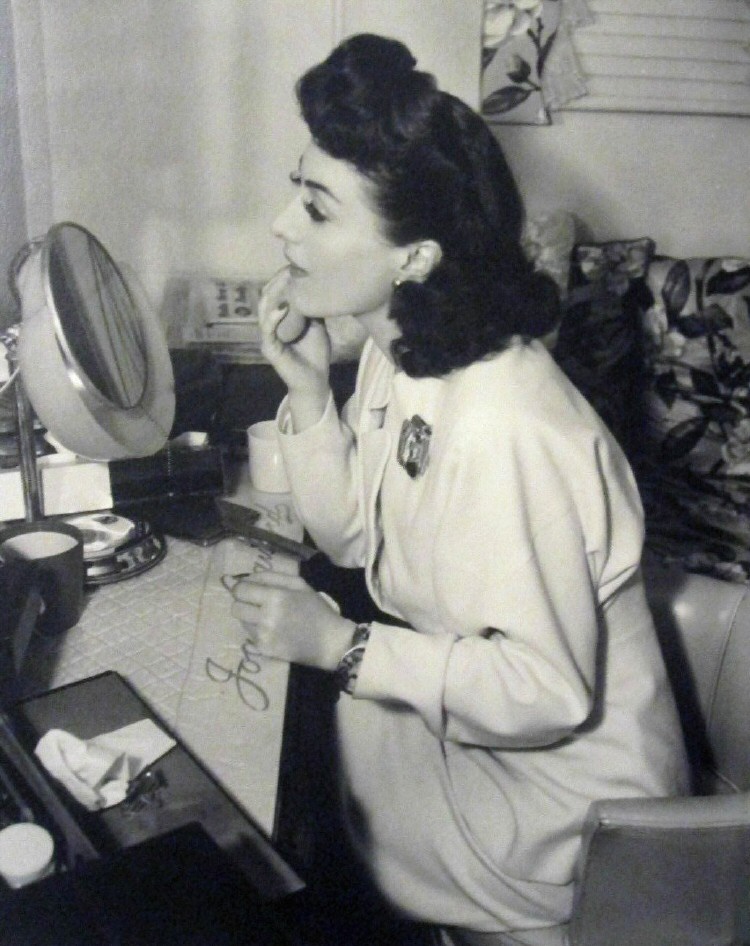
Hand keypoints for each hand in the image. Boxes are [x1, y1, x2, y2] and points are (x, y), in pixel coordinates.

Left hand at [227, 569, 354, 669]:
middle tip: (257, 603)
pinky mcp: (264, 649)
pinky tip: (273, 629)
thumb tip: (236, 577)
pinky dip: (257, 629)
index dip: (240, 587)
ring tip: (268, 616)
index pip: (240, 590)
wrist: (330, 642)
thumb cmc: (316, 609)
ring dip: (250, 616)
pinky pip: (249, 635)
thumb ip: (268, 577)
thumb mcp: (298, 584)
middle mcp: (265, 617)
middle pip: (235, 607)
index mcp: (275, 597)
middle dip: (243, 602)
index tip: (248, 589)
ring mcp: (263, 635)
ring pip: (241, 621)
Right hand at [258, 267, 331, 397]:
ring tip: (285, 282)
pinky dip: (273, 318)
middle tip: (289, 268)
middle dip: (277, 281)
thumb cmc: (315, 353)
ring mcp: (268, 337)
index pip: (275, 292)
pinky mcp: (269, 349)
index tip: (294, 265)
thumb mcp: (317, 324)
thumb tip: (319, 285)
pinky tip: (282, 308)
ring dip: (274, 295)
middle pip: (267, 297)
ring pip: (264, 310)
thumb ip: (313, 307)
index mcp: (280, 318)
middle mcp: (270, 325)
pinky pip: (268, 330)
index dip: (282, 278)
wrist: (316, 380)